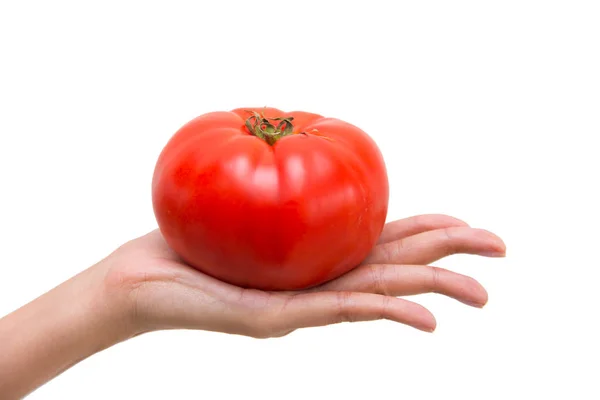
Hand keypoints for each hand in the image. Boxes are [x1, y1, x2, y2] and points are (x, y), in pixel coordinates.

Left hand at [101, 214, 505, 337]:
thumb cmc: (192, 237)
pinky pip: (336, 309)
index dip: (428, 231)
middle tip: (500, 250)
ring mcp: (301, 306)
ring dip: (432, 291)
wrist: (140, 276)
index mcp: (318, 258)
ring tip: (480, 293)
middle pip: (394, 266)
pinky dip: (384, 312)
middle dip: (449, 259)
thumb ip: (283, 186)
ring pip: (378, 293)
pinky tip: (425, 317)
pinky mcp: (275, 318)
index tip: (467, 224)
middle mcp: (318, 283)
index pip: (383, 242)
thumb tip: (300, 137)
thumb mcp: (246, 200)